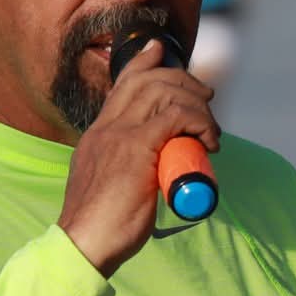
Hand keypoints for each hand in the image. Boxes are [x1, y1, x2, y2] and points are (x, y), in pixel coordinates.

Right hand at [57, 38, 219, 277]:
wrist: (83, 245)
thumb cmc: (100, 228)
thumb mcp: (109, 186)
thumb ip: (125, 170)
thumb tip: (153, 172)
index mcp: (98, 134)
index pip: (123, 84)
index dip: (145, 62)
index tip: (162, 51)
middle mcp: (106, 127)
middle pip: (148, 80)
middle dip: (183, 80)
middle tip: (207, 98)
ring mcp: (119, 135)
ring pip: (164, 92)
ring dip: (197, 103)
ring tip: (212, 129)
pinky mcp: (137, 147)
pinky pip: (175, 116)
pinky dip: (199, 121)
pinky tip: (209, 140)